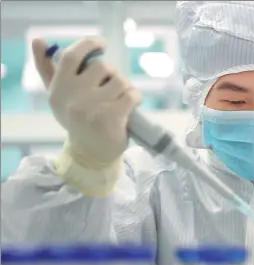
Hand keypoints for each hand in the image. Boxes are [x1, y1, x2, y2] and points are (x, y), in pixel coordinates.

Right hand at [32, 36, 140, 167]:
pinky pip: (131, 94)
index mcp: (59, 89)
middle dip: (112, 75)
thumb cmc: (79, 121)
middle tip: (112, 88)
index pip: (71, 57)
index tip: (101, 44)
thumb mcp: (60, 97)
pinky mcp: (110, 117)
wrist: (92, 154)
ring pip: (119, 80)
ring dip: (125, 87)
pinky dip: (135, 97)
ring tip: (119, 100)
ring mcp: (91, 107)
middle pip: (102, 67)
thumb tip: (38, 40)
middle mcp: (72, 97)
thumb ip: (49, 69)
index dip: (88, 45)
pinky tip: (130, 106)